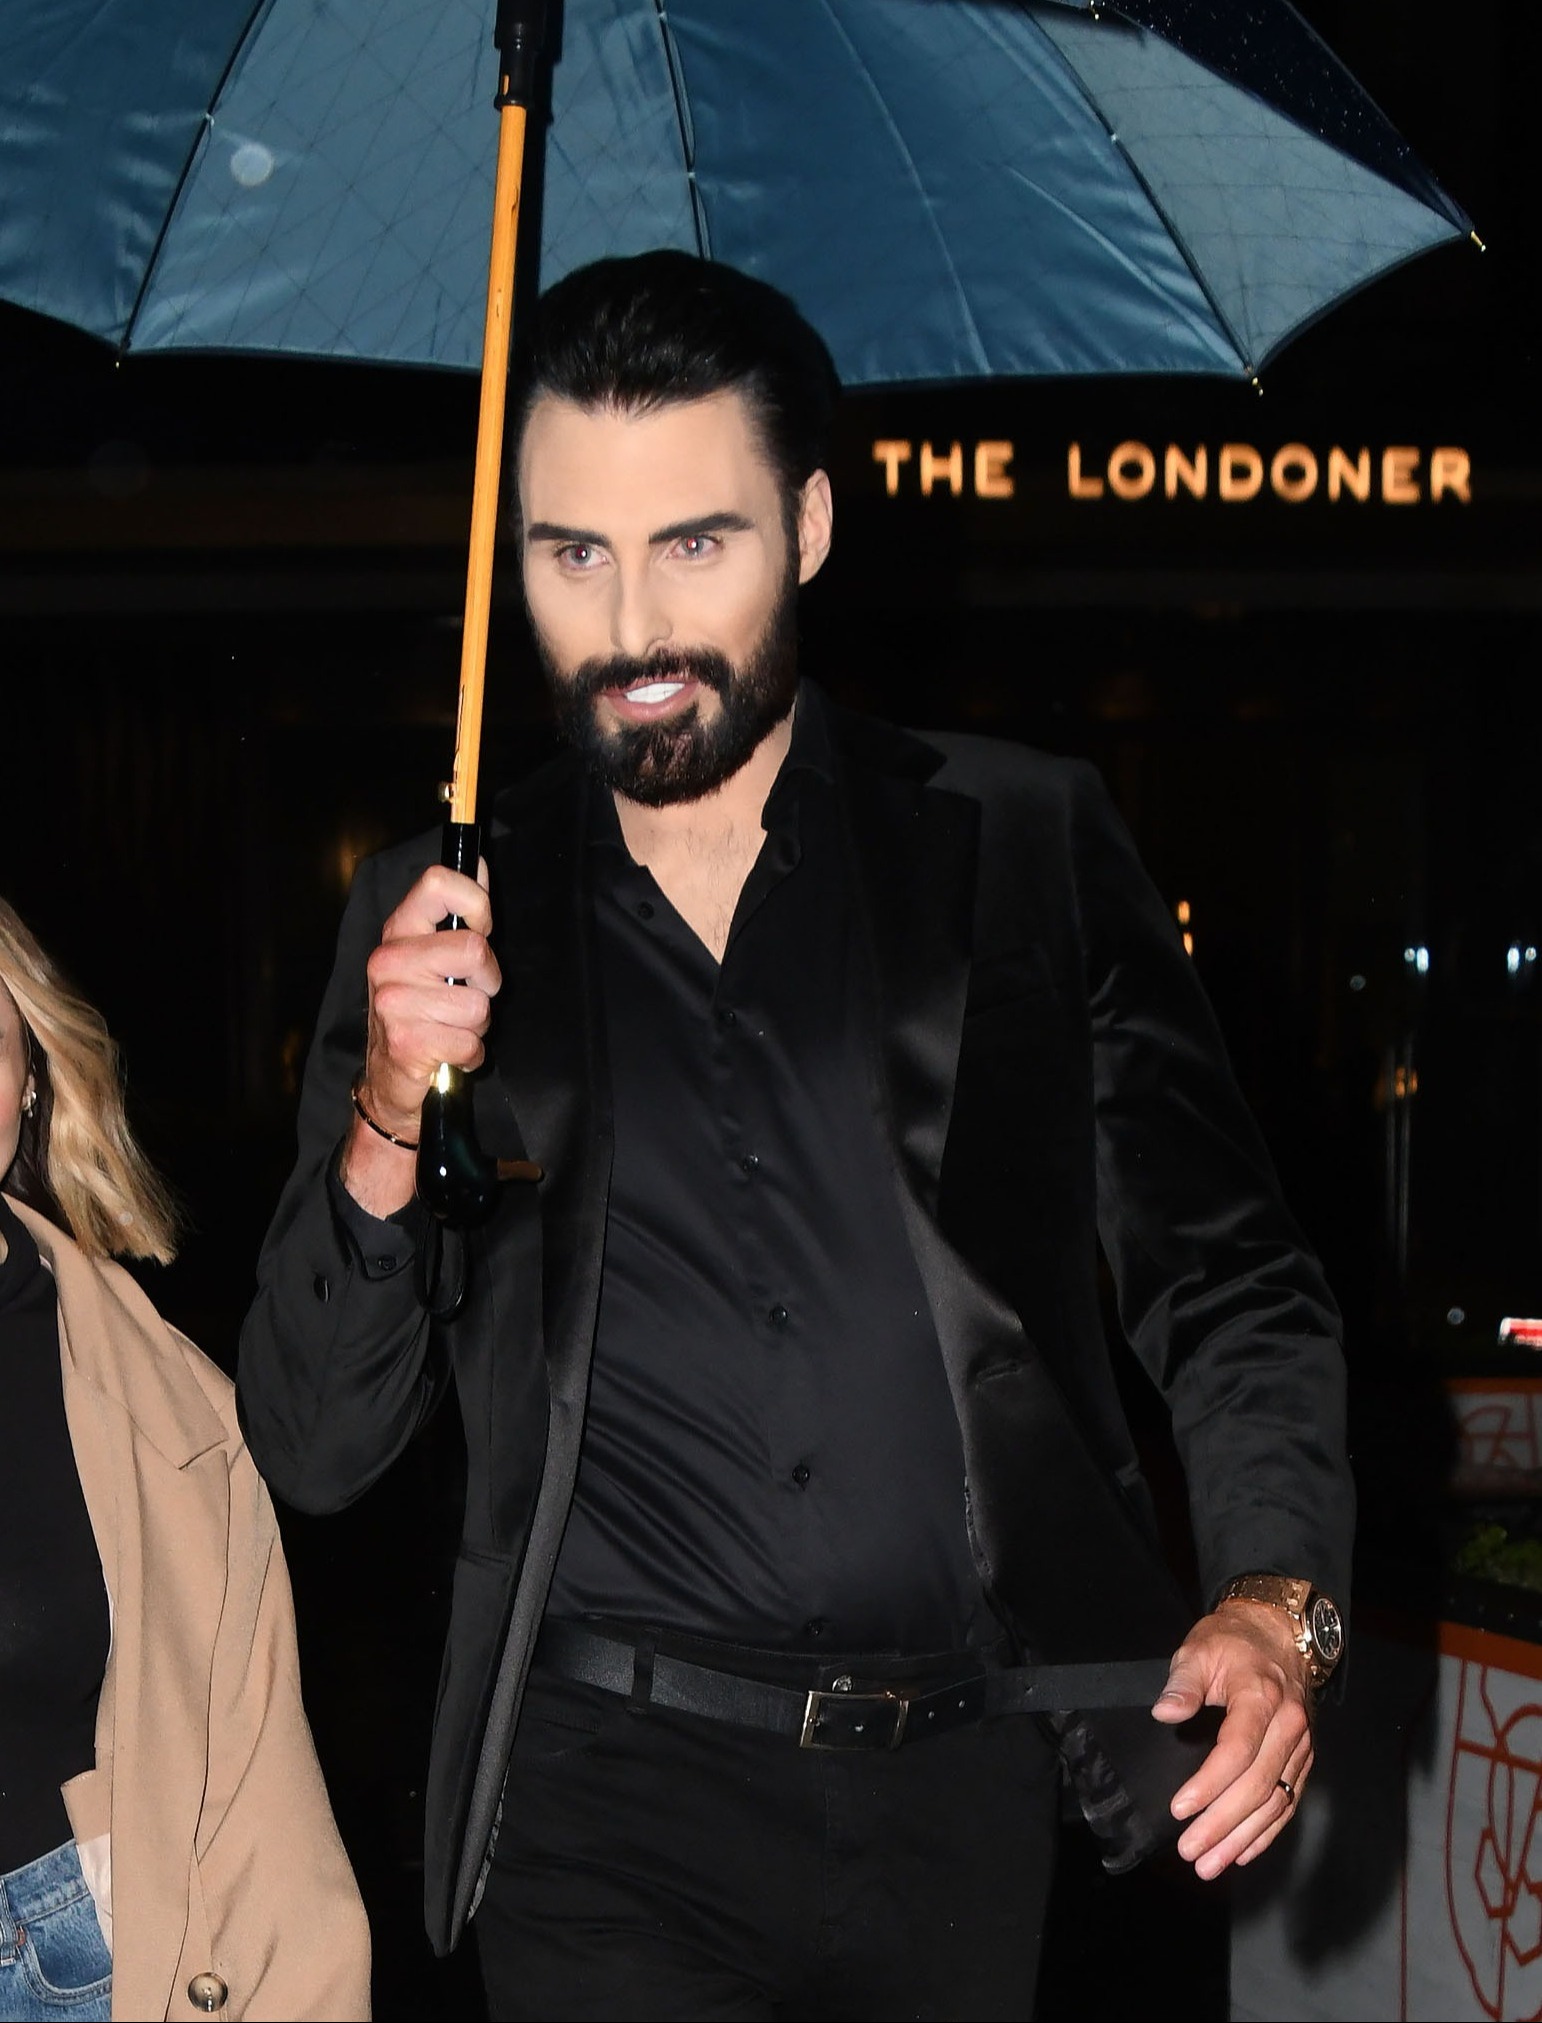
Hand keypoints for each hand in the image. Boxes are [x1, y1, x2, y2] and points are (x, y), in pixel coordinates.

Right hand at [341, 861, 500, 1212]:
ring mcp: (392, 1001)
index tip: (480, 930)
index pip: (438, 882)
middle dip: (488, 979)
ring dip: (477, 1024)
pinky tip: (447, 1053)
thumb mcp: (436, 957)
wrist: (390, 1080)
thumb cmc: (423, 1013)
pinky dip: (469, 1054)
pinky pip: (469, 1042)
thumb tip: (482, 863)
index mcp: (399, 931)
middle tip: (469, 995)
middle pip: (473, 948)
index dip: (476, 904)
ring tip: (452, 1028)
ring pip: (478, 1004)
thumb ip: (460, 913)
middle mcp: (388, 960)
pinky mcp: (405, 1042)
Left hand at [1152, 1599, 1314, 1878]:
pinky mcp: (1304, 1758)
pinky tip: (1243, 1852)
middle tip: (1190, 1851)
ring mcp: (1301, 1745)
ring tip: (1210, 1864)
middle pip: (1257, 1786)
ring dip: (1243, 1838)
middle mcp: (1289, 1726)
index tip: (1179, 1808)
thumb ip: (1183, 1682)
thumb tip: (1165, 1712)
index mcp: (1261, 1697)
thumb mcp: (1200, 1648)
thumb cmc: (1232, 1643)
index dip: (1209, 1785)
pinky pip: (1289, 1801)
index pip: (1237, 1751)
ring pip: (1275, 1801)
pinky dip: (1267, 1832)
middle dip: (1222, 1824)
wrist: (1279, 1632)